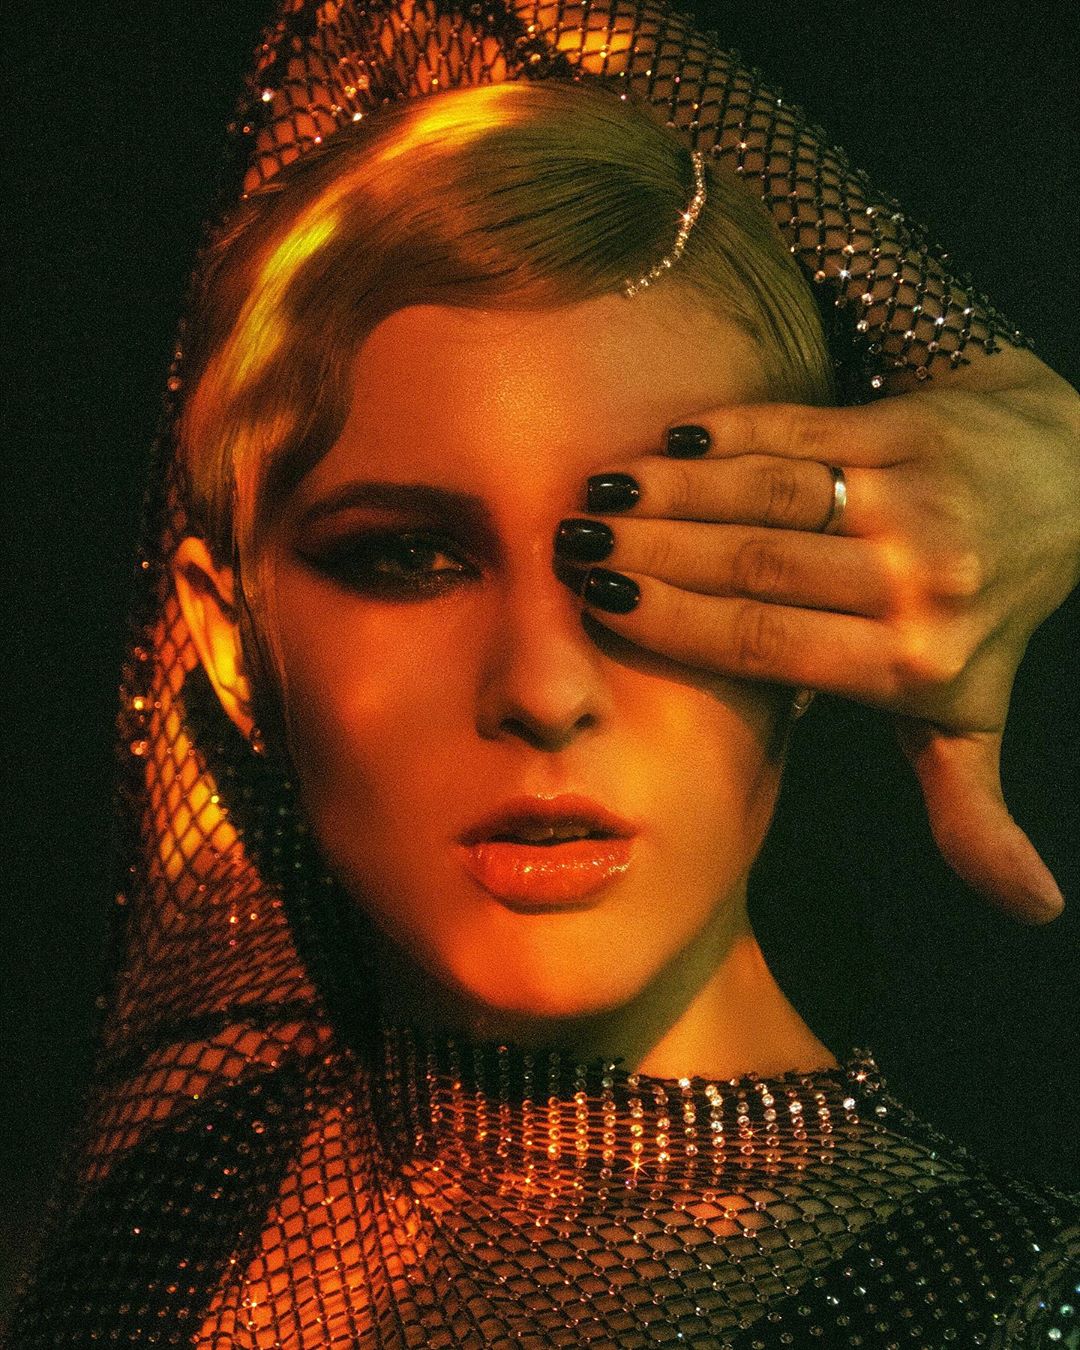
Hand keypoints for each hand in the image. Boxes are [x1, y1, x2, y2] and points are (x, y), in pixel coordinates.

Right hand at [554, 351, 1079, 923]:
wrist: (1062, 487)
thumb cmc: (985, 620)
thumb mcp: (970, 723)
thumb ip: (972, 813)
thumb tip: (1035, 914)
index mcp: (913, 665)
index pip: (767, 641)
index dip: (676, 622)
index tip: (599, 604)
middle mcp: (918, 580)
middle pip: (760, 566)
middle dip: (654, 552)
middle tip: (574, 544)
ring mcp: (916, 496)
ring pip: (774, 493)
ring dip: (677, 490)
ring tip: (599, 492)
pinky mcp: (911, 429)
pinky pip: (805, 428)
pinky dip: (732, 432)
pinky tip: (668, 440)